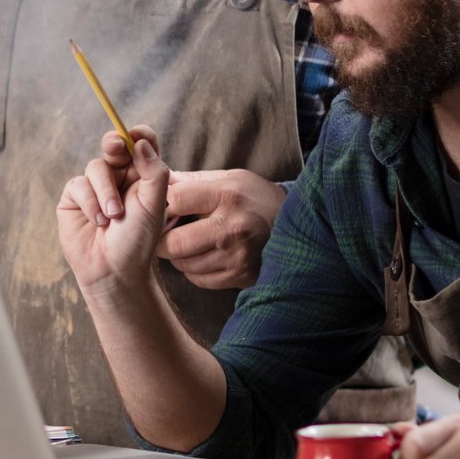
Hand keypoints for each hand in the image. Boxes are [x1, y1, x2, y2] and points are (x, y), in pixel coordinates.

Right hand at [57, 125, 170, 298]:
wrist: (114, 270)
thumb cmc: (138, 240)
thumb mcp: (154, 204)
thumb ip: (153, 171)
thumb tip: (140, 141)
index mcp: (142, 175)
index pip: (141, 143)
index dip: (138, 135)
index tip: (137, 137)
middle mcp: (119, 176)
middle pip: (114, 145)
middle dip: (114, 143)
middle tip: (116, 147)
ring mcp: (96, 186)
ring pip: (96, 166)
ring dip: (105, 191)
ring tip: (113, 217)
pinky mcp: (75, 197)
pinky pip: (79, 185)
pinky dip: (90, 203)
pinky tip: (98, 222)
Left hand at [157, 169, 284, 289]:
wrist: (299, 226)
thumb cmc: (258, 198)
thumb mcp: (232, 179)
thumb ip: (195, 181)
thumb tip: (160, 180)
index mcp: (227, 196)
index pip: (175, 199)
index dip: (163, 204)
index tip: (166, 207)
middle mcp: (232, 228)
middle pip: (174, 243)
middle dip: (163, 239)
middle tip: (165, 234)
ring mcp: (237, 256)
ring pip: (184, 265)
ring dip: (179, 256)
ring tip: (187, 244)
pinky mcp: (241, 275)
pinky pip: (200, 279)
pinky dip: (194, 270)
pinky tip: (204, 257)